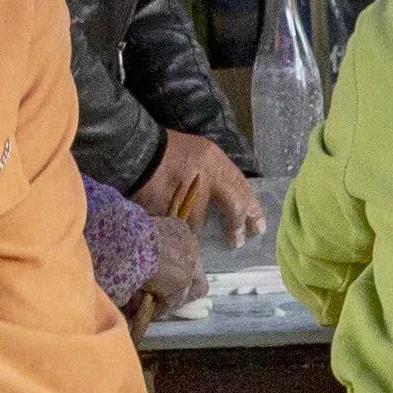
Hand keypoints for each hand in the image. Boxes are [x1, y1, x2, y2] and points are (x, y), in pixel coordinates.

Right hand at [140, 129, 266, 241]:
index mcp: (214, 161)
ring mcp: (188, 194)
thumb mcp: (199, 153)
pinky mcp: (169, 207)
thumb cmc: (168, 151)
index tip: (257, 225)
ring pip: (199, 220)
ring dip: (194, 224)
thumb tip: (227, 197)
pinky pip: (177, 224)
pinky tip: (171, 227)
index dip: (251, 208)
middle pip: (233, 206)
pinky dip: (176, 227)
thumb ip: (215, 174)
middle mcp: (206, 177)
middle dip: (236, 225)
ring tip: (182, 219)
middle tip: (237, 241)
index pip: (241, 187)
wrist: (135, 150)